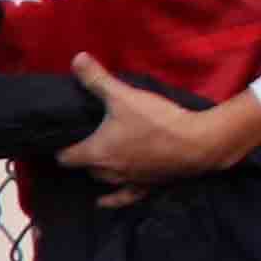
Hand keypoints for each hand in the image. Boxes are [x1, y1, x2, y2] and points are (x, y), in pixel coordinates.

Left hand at [56, 58, 260, 197]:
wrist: (199, 142)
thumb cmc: (157, 120)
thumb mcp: (123, 95)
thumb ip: (97, 79)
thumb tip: (76, 58)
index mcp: (96, 152)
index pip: (65, 157)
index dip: (61, 148)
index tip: (61, 140)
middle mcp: (108, 172)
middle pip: (85, 168)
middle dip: (82, 157)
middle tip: (85, 142)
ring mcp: (128, 181)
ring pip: (103, 180)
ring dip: (99, 171)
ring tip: (98, 161)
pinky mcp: (148, 187)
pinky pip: (124, 198)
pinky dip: (113, 198)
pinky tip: (104, 202)